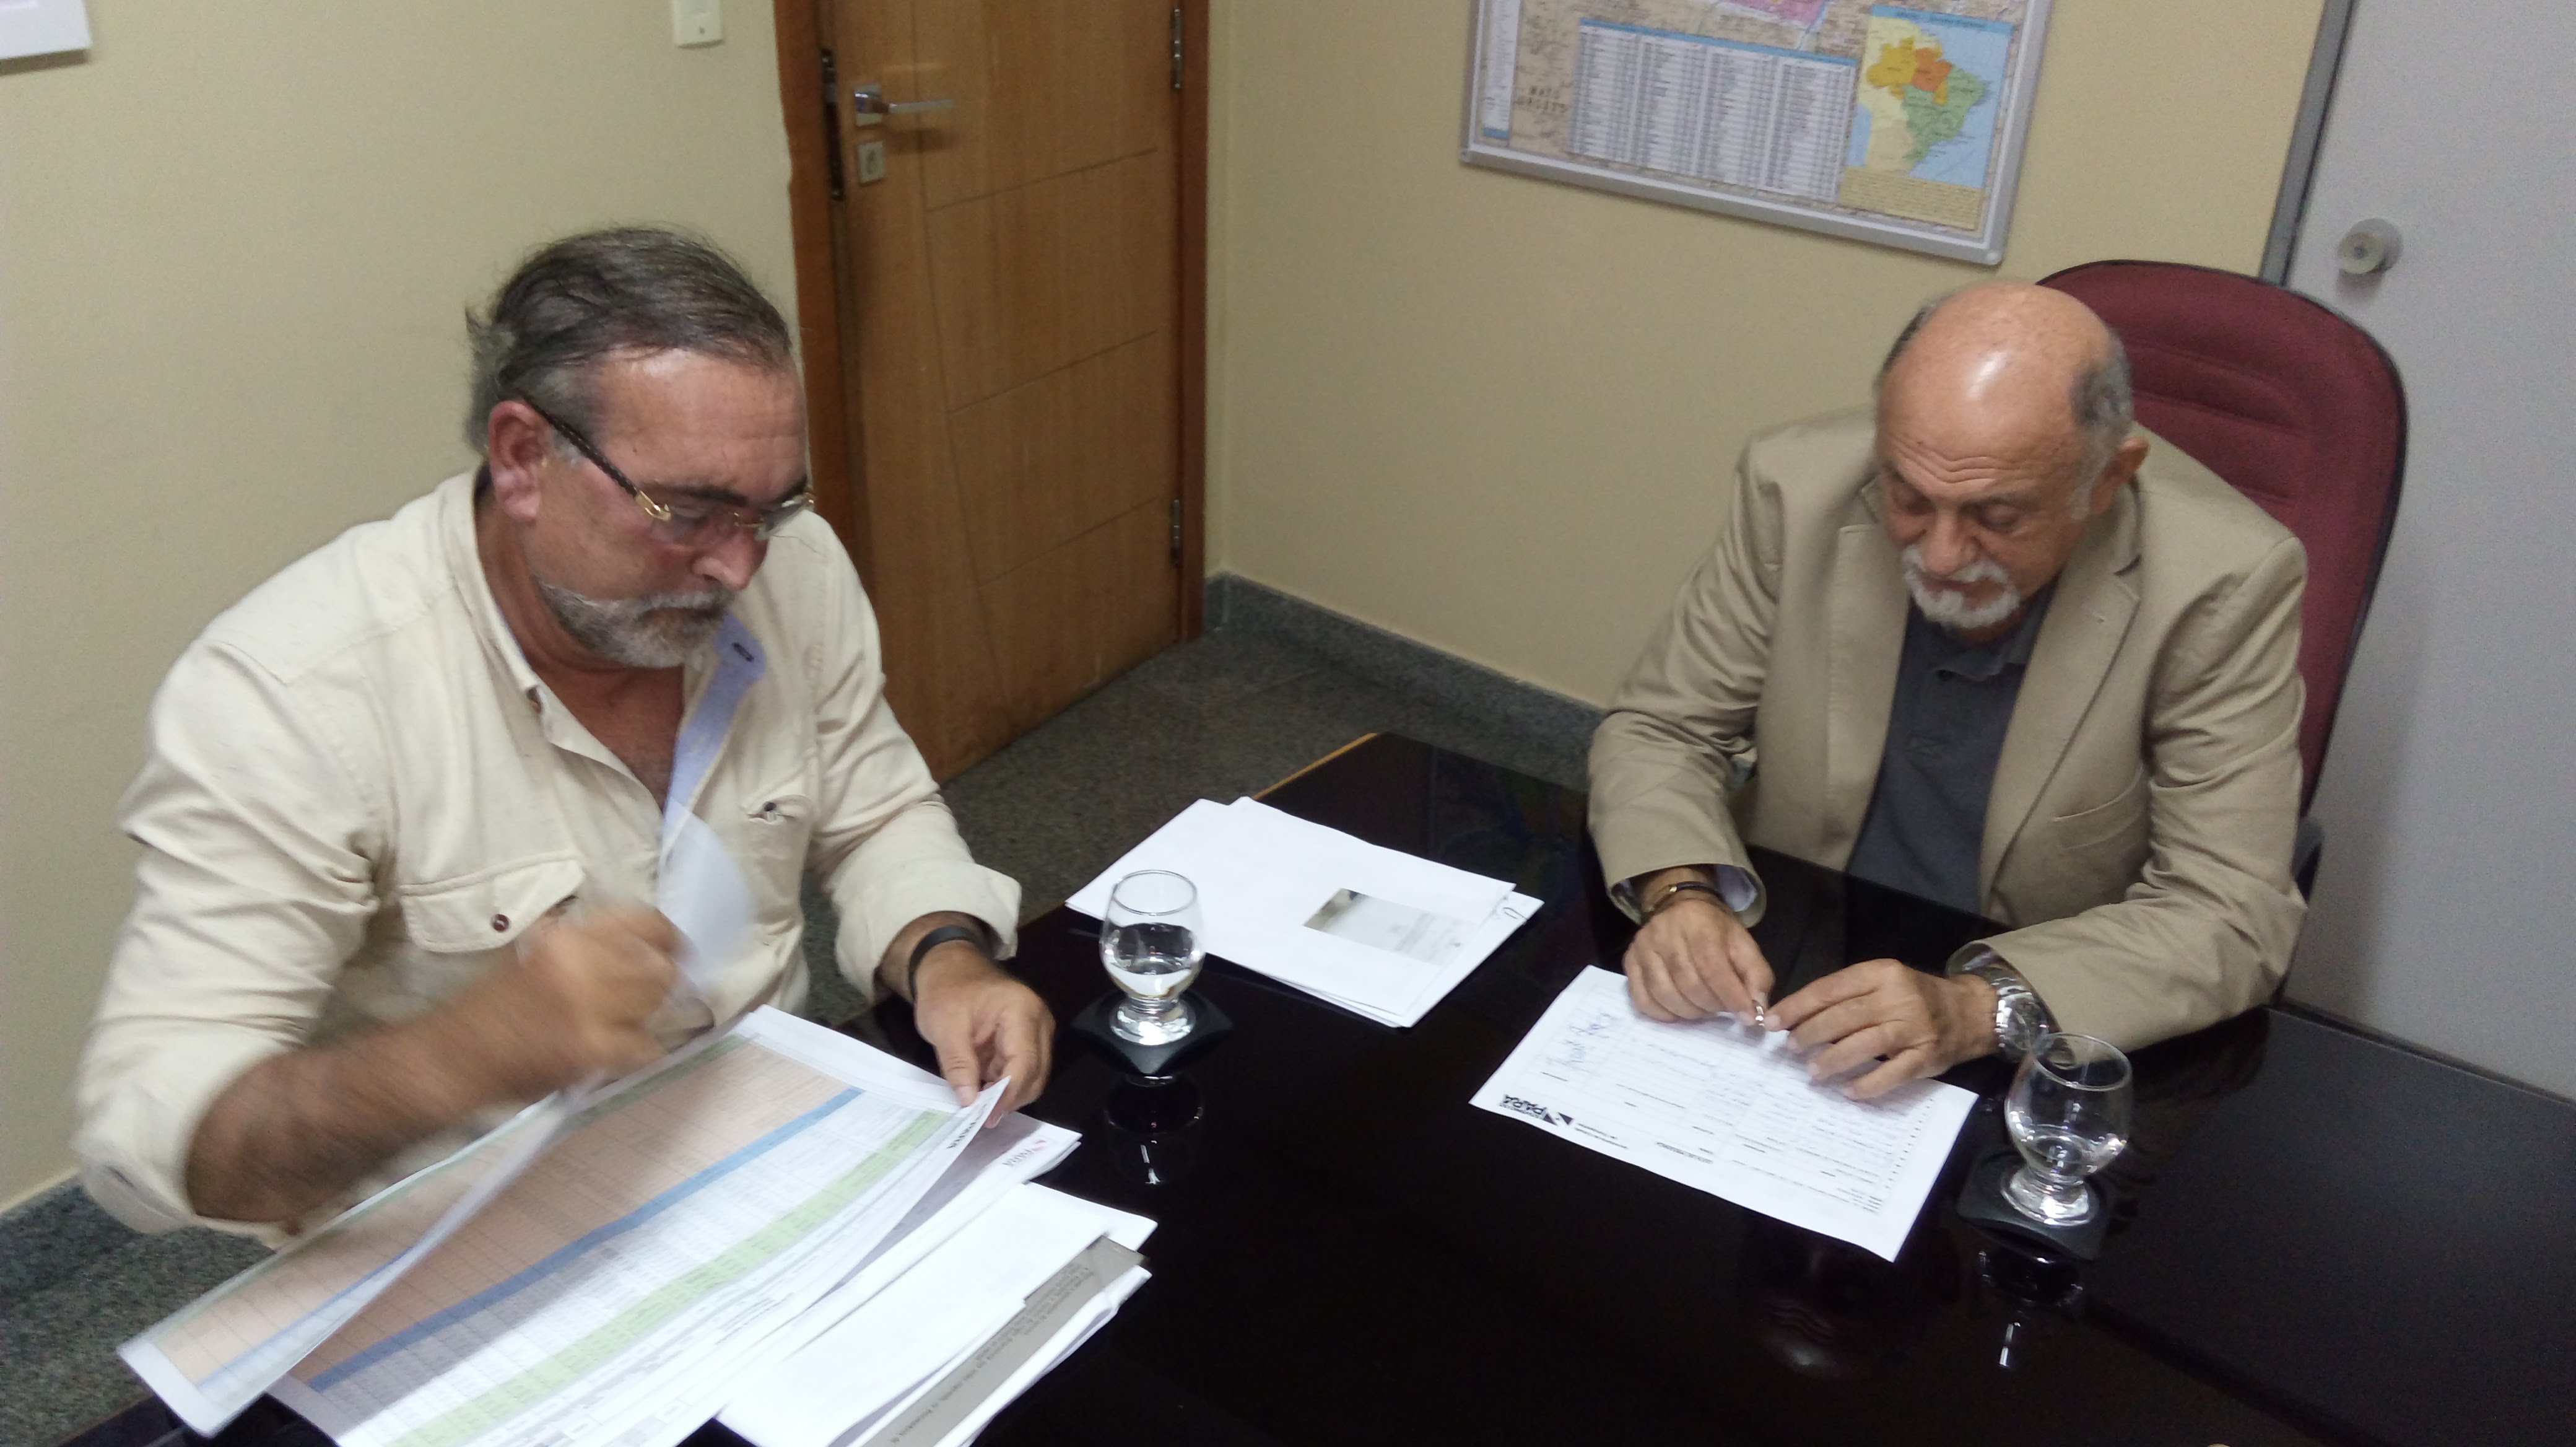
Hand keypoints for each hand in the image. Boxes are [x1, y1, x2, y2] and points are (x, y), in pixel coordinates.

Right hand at [452, 908, 680, 1096]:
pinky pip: (645, 1045)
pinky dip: (643, 1048)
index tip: (672, 944)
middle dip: (666, 976)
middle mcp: (581, 966)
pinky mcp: (591, 1050)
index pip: (642, 922)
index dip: (666, 934)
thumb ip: (580, 944)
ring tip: (636, 1016)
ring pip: (656, 1001)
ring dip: (654, 1009)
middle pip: (658, 964)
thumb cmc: (491, 1005)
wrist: (455, 1056)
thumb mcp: (533, 952)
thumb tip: (632, 943)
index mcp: (566, 938)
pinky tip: (627, 1048)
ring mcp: (589, 1010)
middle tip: (661, 986)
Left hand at [911, 944, 1053, 1118]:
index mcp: (1021, 1012)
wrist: (949, 968)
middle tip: (981, 1117)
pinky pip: (1022, 1070)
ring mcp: (1036, 1031)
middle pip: (1035, 1074)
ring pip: (1032, 1076)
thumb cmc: (946, 991)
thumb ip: (958, 1064)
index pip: (1024, 1063)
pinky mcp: (1027, 1040)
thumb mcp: (944, 1027)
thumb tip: (969, 1101)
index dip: (1007, 1095)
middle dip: (1010, 1099)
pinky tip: (984, 1093)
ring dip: (1007, 1094)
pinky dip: (1004, 1085)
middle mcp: (1038, 1022)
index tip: (985, 1117)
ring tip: (980, 1107)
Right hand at [1623, 880, 1773, 1023]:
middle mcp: (1665, 934)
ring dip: (1689, 1012)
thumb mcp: (1743, 944)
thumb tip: (1757, 1007)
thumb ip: (1756, 975)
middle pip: (1689, 984)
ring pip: (1665, 994)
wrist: (1680, 905)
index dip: (1731, 997)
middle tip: (1722, 1009)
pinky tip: (1679, 1012)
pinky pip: (1642, 999)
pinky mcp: (1629, 961)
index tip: (1747, 1017)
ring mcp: (1643, 948)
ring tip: (1703, 1009)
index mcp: (1699, 926)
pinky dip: (1662, 1014)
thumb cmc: (1715, 929)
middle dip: (1712, 1006)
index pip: (1713, 969)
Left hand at [1768, 959, 1996, 1098]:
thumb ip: (1846, 995)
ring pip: (1865, 1044)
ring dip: (1833, 1059)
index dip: (1797, 1007)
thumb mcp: (1882, 982)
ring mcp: (1914, 1028)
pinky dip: (1867, 1084)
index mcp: (1881, 973)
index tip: (1772, 1022)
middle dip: (1810, 1034)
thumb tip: (1797, 1017)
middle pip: (1844, 1016)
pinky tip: (1848, 1091)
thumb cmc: (1914, 996)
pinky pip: (1892, 1074)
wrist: (1969, 1012)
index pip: (1830, 989)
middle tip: (1790, 1048)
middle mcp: (1898, 998)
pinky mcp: (1926, 1056)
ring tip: (1812, 1071)